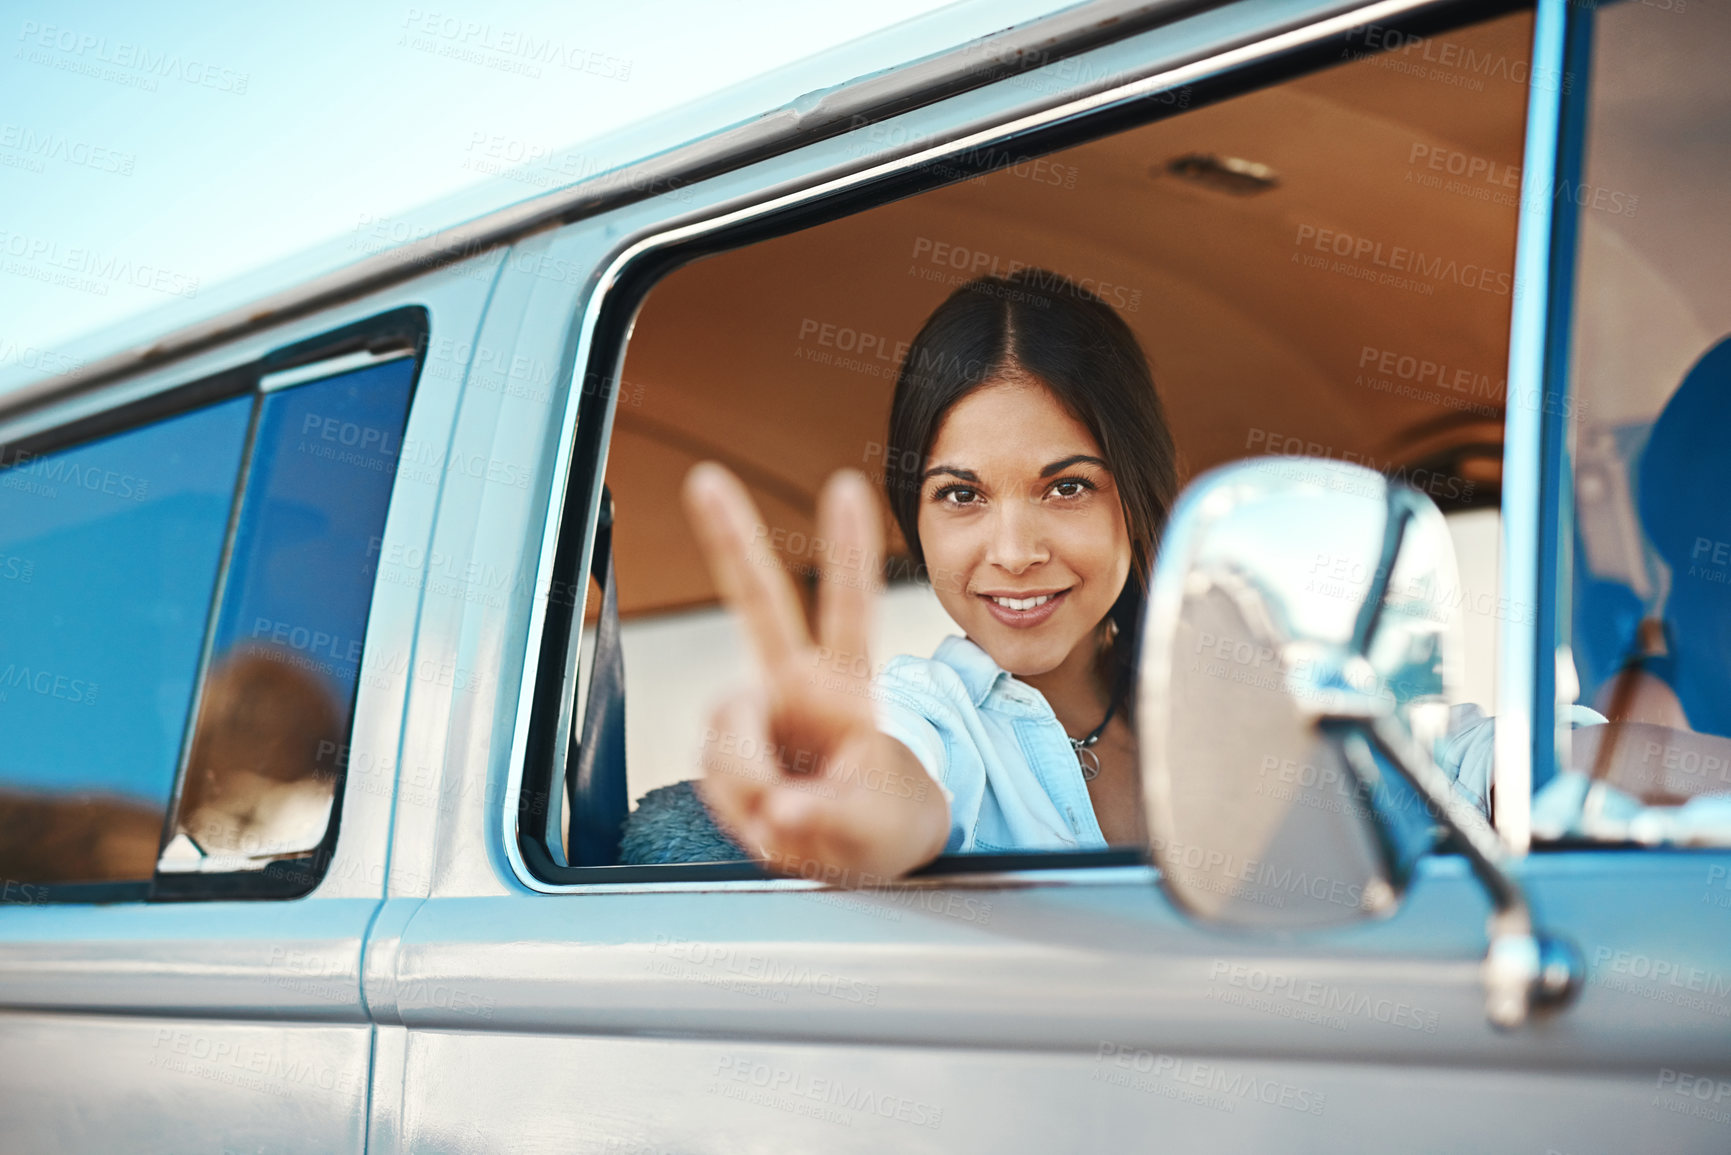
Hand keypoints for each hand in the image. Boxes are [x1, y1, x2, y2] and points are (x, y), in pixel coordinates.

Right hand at [680, 462, 949, 883]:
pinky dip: (738, 810)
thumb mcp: (876, 832)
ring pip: (725, 738)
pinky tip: (768, 817)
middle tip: (706, 478)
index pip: (850, 610)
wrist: (854, 849)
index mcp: (848, 686)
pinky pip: (714, 778)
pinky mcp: (726, 748)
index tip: (846, 488)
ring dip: (750, 787)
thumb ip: (830, 818)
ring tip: (790, 817)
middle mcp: (795, 684)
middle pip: (759, 604)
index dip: (847, 551)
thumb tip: (777, 807)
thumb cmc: (881, 821)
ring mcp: (757, 713)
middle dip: (728, 538)